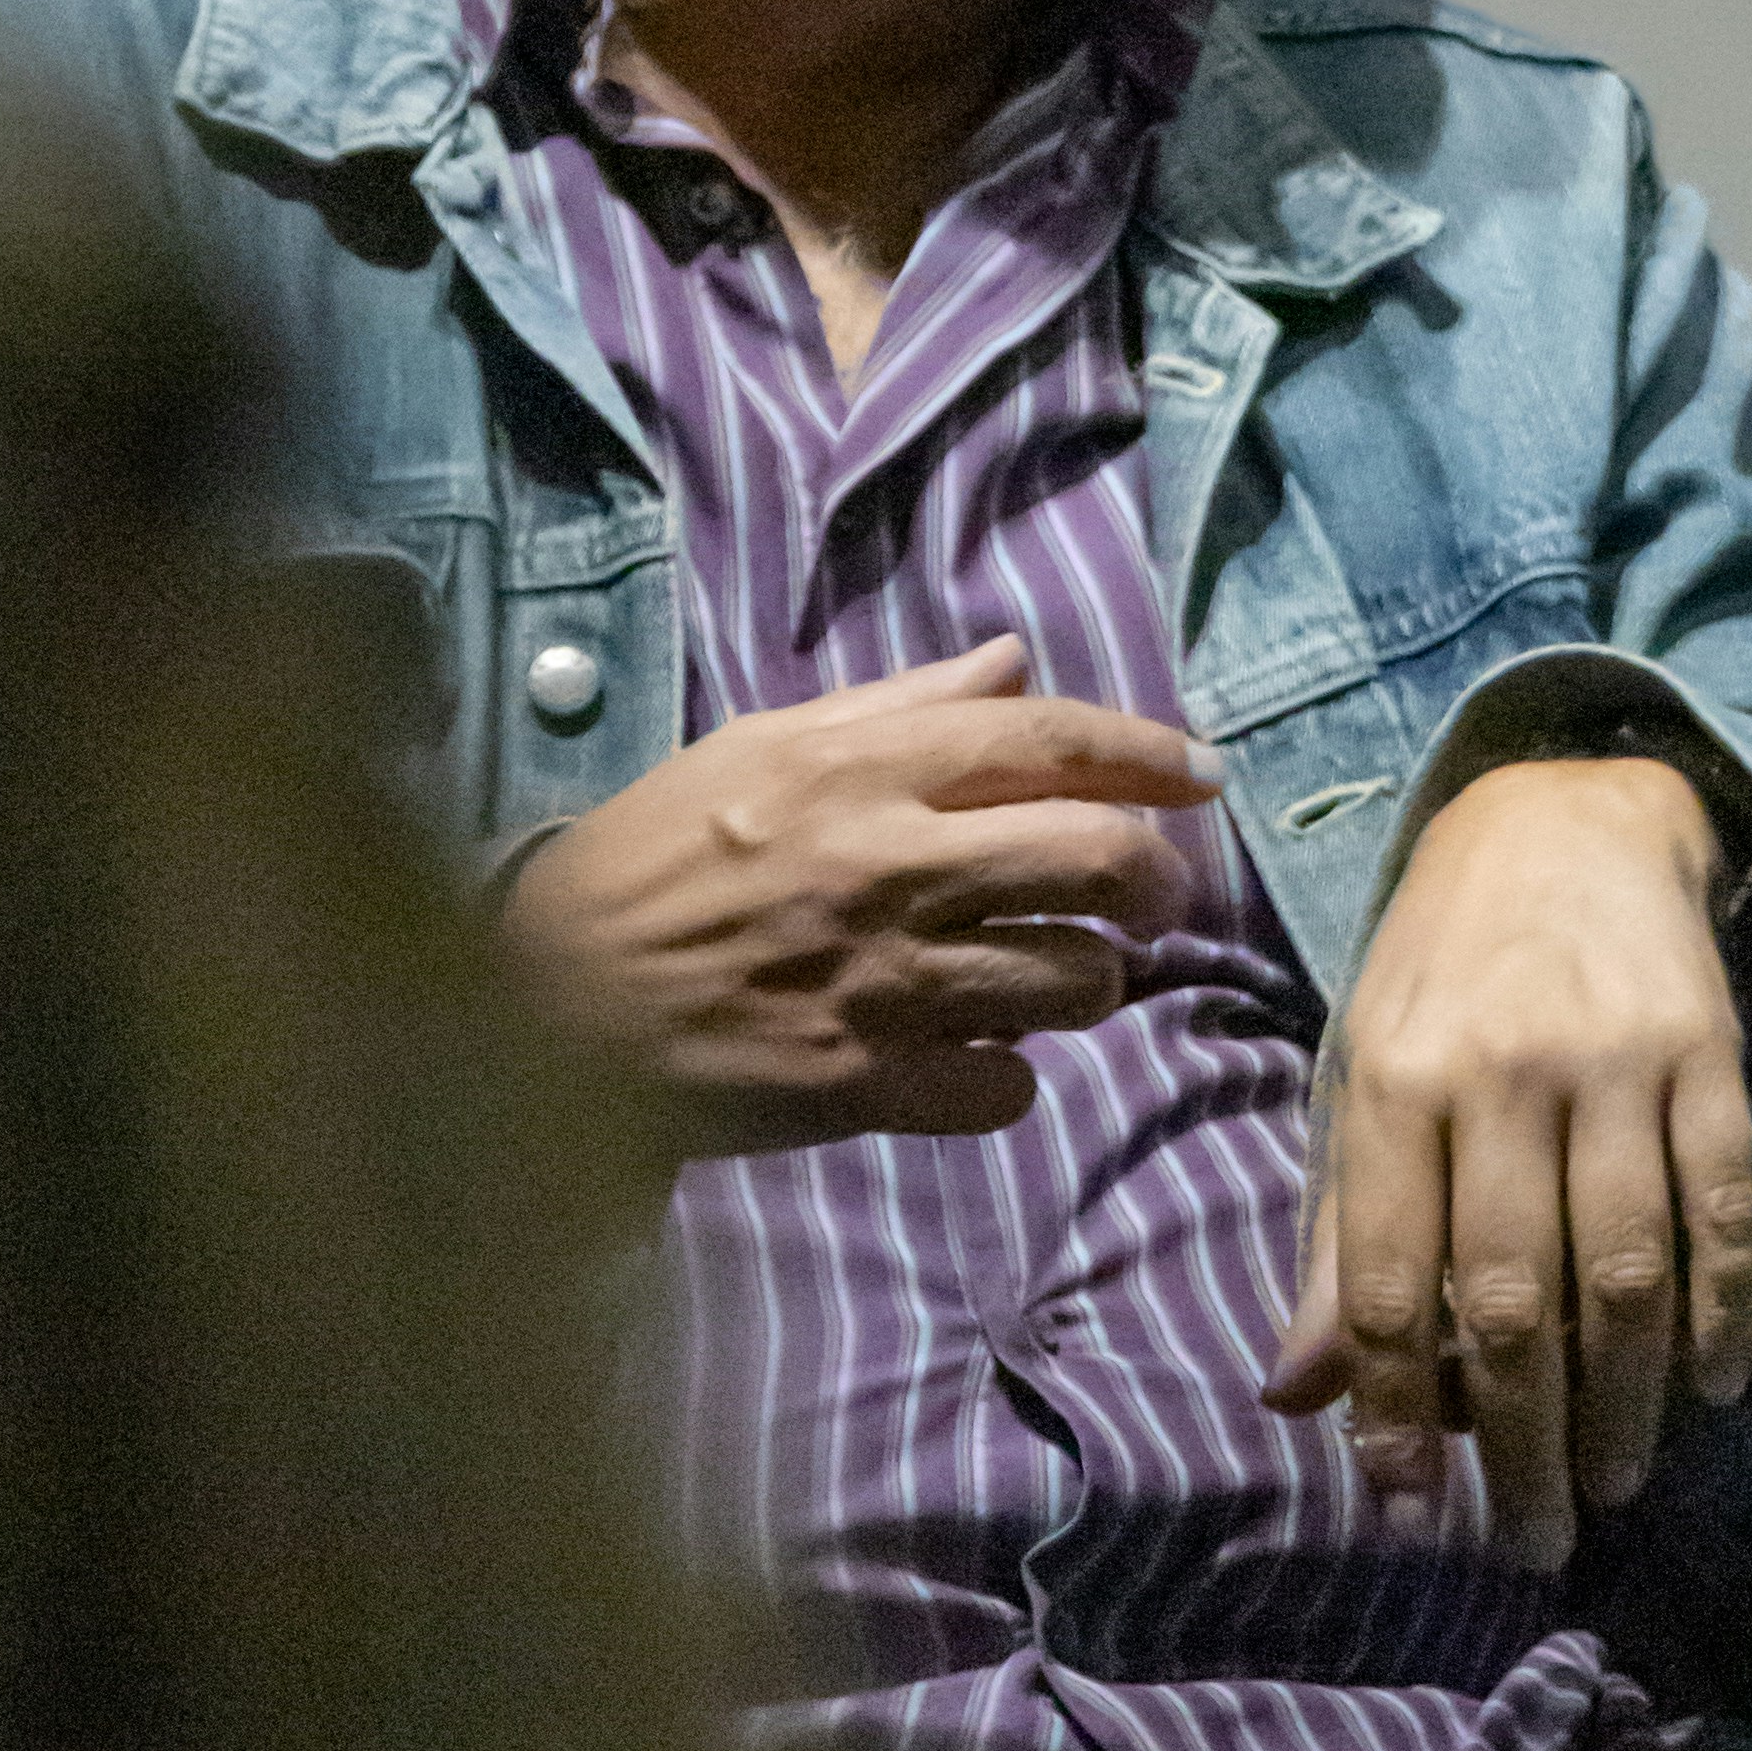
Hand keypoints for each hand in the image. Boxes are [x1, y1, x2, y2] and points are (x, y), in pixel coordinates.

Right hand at [495, 636, 1219, 1144]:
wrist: (546, 997)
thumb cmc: (653, 856)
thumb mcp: (762, 747)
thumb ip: (898, 706)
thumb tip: (1012, 663)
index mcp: (860, 768)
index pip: (1048, 739)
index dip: (1149, 751)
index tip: (1205, 774)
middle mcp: (888, 865)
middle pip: (1101, 860)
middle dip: (1159, 876)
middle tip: (1151, 892)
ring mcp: (883, 983)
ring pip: (1077, 982)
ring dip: (1092, 978)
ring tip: (1057, 971)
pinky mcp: (864, 1087)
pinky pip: (1007, 1087)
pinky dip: (1007, 1073)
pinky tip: (971, 1052)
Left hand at [1262, 752, 1751, 1566]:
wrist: (1565, 815)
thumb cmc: (1443, 969)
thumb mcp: (1363, 1072)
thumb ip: (1342, 1232)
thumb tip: (1297, 1393)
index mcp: (1391, 1078)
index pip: (1390, 1279)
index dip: (1397, 1409)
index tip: (1409, 1509)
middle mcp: (1497, 1073)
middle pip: (1509, 1298)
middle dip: (1518, 1443)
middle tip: (1527, 1540)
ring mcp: (1610, 1062)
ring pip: (1623, 1272)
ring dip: (1622, 1403)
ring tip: (1613, 1485)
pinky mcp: (1707, 1052)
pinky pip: (1723, 1210)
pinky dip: (1725, 1314)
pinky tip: (1715, 1390)